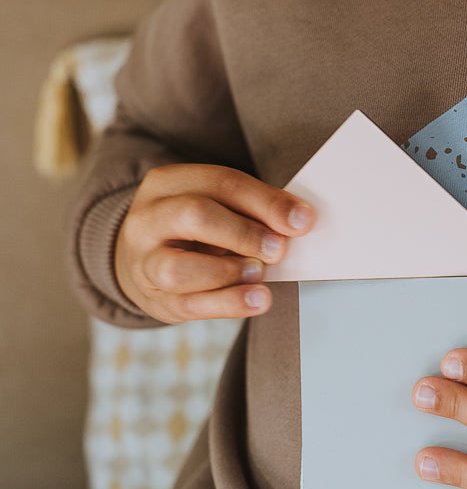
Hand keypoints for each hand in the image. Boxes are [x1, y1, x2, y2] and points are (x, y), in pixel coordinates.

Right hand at [115, 164, 313, 322]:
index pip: (221, 183)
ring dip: (229, 272)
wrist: (142, 257)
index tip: (302, 221)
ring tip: (259, 274)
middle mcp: (148, 219)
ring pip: (179, 269)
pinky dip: (228, 304)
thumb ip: (253, 207)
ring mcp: (144, 262)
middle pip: (195, 216)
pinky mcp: (154, 299)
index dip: (266, 202)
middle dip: (245, 233)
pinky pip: (190, 305)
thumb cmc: (191, 227)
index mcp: (167, 183)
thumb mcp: (215, 204)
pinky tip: (256, 300)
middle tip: (278, 249)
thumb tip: (297, 220)